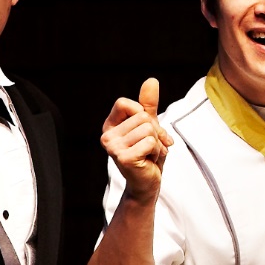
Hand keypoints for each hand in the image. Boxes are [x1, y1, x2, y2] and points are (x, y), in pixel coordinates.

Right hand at [101, 78, 172, 200]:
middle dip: (155, 132)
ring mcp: (113, 148)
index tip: (147, 130)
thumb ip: (148, 104)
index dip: (142, 114)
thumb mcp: (149, 126)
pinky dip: (157, 151)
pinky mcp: (124, 158)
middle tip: (151, 147)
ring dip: (157, 143)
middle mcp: (107, 136)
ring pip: (149, 129)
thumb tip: (151, 80)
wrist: (148, 183)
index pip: (124, 103)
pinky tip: (149, 161)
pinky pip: (151, 142)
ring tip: (150, 154)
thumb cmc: (148, 154)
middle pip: (142, 117)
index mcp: (110, 126)